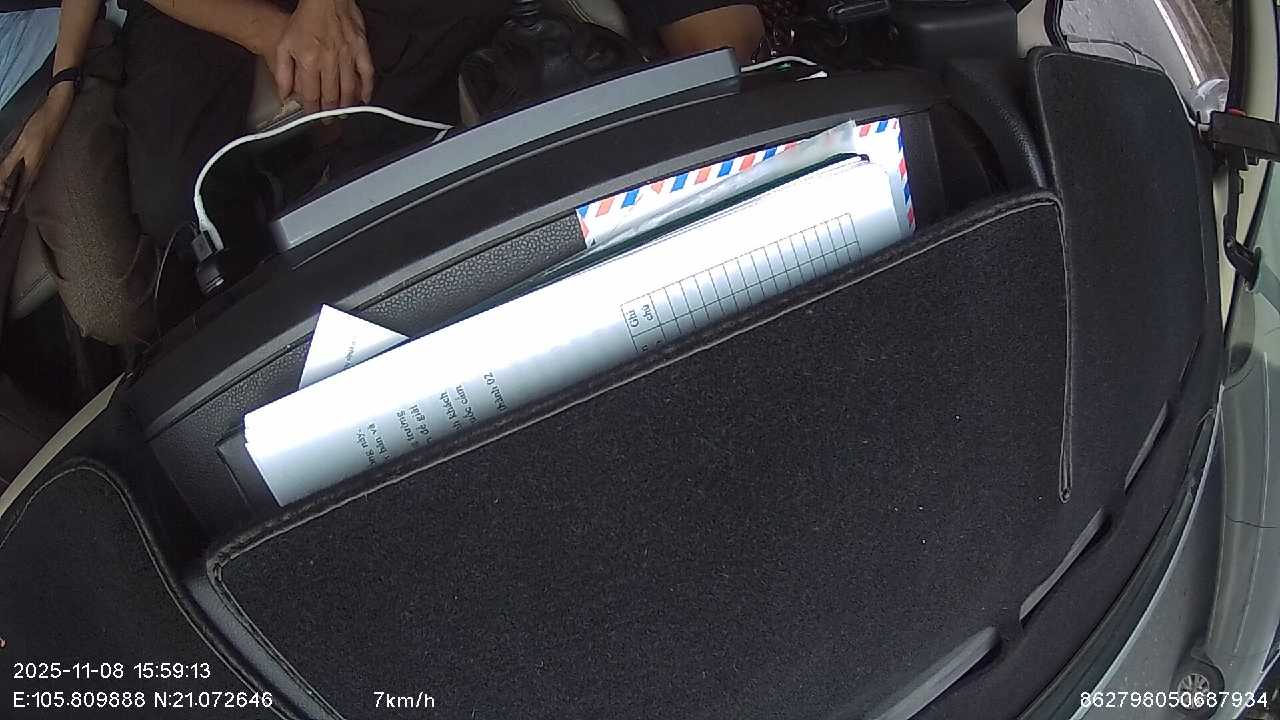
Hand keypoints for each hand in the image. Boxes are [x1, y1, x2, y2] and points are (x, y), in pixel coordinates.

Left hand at [0, 86, 73, 211]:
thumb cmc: (39, 127)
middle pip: (22, 188)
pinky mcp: (40, 156)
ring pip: (25, 181)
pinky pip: (29, 173)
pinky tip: (18, 178)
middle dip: (12, 196)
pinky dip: (20, 179)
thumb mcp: (21, 146)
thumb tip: (0, 183)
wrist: (57, 113)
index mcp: (31, 168)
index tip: (6, 209)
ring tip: (7, 194)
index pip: (20, 191)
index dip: (11, 200)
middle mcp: (36, 168)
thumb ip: (9, 165)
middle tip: (3, 205)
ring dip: (16, 188)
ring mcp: (39, 162)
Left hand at [260, 0, 375, 113]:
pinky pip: (367, 74)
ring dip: (346, 106)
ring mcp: (347, 57)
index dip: (312, 110)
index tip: (312, 117)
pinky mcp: (361, 50)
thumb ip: (283, 71)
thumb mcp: (284, 43)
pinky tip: (364, 99)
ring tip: (343, 114)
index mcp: (309, 61)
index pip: (311, 95)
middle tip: (329, 121)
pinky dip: (367, 89)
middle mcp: (329, 62)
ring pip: (349, 90)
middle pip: (331, 97)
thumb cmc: (305, 19)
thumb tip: (283, 93)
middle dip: (329, 113)